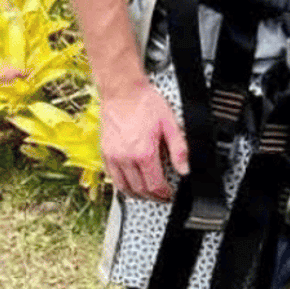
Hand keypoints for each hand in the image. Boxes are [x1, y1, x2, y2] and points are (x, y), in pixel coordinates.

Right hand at [99, 75, 187, 200]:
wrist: (122, 91)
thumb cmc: (145, 103)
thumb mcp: (170, 124)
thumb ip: (179, 149)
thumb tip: (185, 168)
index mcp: (144, 153)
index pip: (154, 185)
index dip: (163, 194)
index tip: (169, 194)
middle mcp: (126, 158)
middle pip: (139, 189)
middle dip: (152, 197)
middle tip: (160, 197)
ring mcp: (112, 156)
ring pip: (123, 187)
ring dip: (136, 195)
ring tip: (146, 194)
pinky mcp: (104, 152)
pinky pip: (112, 176)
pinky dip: (122, 184)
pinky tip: (130, 182)